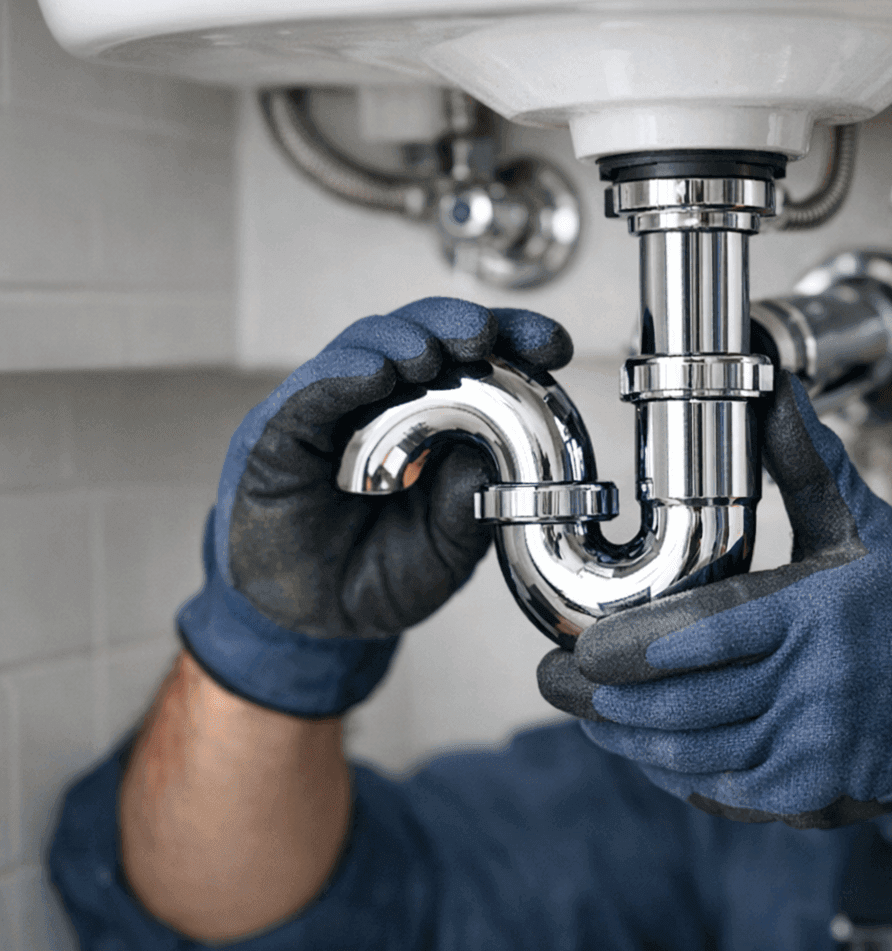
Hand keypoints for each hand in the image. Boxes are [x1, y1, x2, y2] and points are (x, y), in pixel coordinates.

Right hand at [179, 297, 571, 716]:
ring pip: (363, 349)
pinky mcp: (276, 436)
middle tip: (484, 333)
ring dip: (400, 342)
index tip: (554, 345)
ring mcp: (330, 413)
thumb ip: (469, 509)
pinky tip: (372, 374)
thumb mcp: (446, 551)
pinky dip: (339, 377)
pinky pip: (306, 396)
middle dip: (457, 326)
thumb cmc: (380, 577)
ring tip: (428, 356)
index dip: (514, 340)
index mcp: (436, 420)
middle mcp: (383, 402)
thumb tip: (493, 459)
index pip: (476, 360)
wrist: (310, 626)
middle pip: (420, 335)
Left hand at [539, 375, 891, 847]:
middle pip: (687, 704)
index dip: (637, 650)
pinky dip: (676, 773)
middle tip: (555, 682)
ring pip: (694, 752)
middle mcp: (815, 686)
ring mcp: (813, 749)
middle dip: (607, 701)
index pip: (711, 634)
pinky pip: (721, 788)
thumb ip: (806, 461)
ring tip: (589, 714)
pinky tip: (646, 751)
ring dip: (630, 740)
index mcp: (817, 613)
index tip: (584, 649)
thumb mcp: (863, 527)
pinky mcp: (810, 794)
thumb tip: (773, 382)